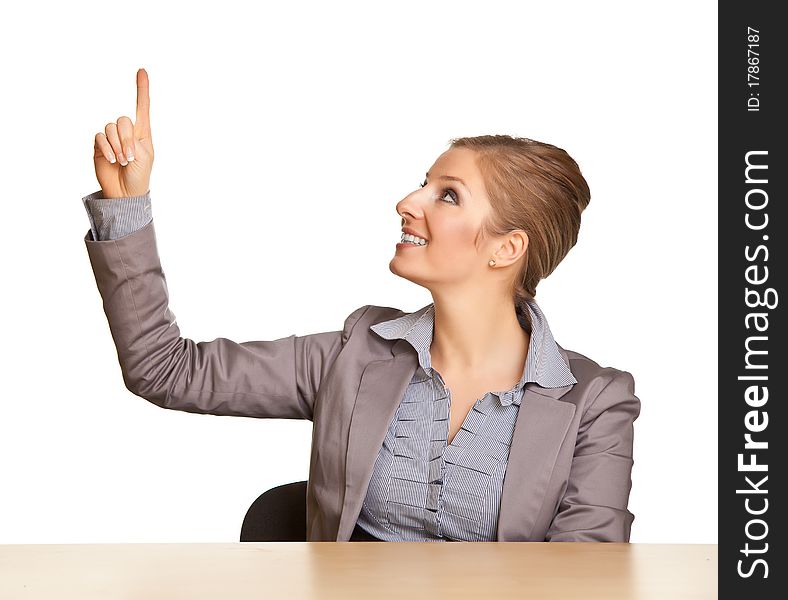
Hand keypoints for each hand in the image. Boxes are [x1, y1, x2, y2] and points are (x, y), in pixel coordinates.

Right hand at [92, 68, 153, 197]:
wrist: (125, 192)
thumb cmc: (140, 175)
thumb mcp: (144, 156)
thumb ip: (134, 139)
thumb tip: (119, 131)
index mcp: (142, 133)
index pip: (142, 107)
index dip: (142, 89)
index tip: (142, 70)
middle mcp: (126, 132)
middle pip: (123, 120)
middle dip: (126, 139)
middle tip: (129, 157)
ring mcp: (112, 138)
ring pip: (110, 128)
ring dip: (117, 146)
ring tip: (122, 161)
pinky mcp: (99, 145)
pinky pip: (100, 137)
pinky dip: (106, 148)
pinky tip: (111, 159)